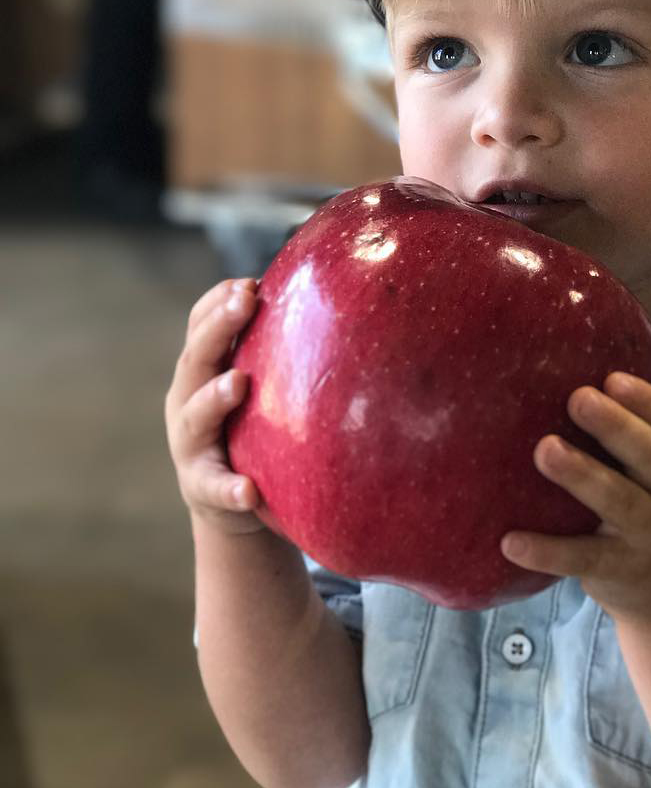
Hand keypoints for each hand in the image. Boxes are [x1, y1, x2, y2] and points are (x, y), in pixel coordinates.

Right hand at [164, 277, 264, 533]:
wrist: (230, 504)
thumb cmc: (249, 428)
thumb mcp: (252, 385)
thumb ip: (270, 350)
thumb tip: (326, 299)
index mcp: (199, 374)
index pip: (200, 326)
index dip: (219, 302)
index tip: (248, 283)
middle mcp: (187, 404)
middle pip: (195, 361)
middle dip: (217, 328)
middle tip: (243, 303)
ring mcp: (191, 448)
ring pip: (196, 418)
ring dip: (214, 397)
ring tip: (238, 382)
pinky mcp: (206, 491)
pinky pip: (217, 489)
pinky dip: (230, 489)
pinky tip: (248, 491)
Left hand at [501, 357, 650, 623]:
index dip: (649, 401)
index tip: (612, 377)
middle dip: (617, 427)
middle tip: (578, 399)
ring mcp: (649, 538)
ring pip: (618, 503)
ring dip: (582, 476)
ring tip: (544, 450)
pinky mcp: (618, 571)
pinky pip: (582, 559)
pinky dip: (547, 552)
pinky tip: (510, 541)